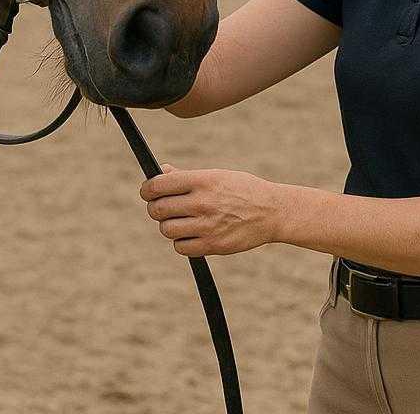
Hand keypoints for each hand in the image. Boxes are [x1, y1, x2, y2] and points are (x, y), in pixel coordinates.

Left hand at [139, 163, 282, 256]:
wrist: (272, 211)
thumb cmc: (242, 189)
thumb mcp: (216, 175)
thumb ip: (186, 176)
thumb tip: (161, 172)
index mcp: (203, 180)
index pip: (158, 185)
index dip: (147, 189)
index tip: (148, 192)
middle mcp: (202, 202)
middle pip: (158, 209)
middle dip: (156, 208)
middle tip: (164, 207)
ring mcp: (207, 225)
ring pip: (166, 229)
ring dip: (169, 225)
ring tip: (181, 220)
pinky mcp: (213, 245)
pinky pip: (180, 247)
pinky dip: (182, 241)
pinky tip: (191, 233)